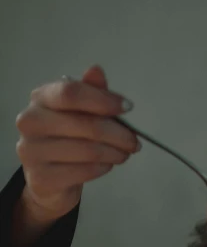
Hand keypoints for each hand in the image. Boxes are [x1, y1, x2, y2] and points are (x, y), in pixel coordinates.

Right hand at [14, 65, 138, 225]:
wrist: (49, 177)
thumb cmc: (68, 138)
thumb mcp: (82, 111)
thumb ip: (92, 92)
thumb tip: (96, 70)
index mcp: (41, 98)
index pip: (71, 92)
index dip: (104, 100)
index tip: (128, 107)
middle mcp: (30, 121)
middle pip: (86, 124)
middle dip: (120, 134)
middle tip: (135, 142)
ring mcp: (31, 150)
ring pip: (89, 150)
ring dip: (116, 153)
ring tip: (124, 153)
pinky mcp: (41, 177)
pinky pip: (85, 170)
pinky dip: (103, 167)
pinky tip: (107, 164)